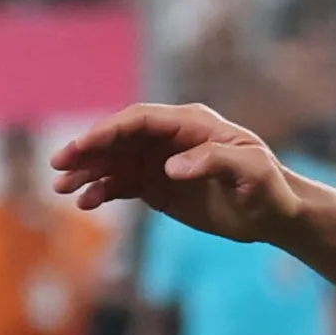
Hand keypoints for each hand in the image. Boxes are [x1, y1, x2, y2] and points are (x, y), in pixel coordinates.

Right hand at [53, 102, 305, 242]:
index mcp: (190, 124)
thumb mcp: (251, 171)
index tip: (83, 147)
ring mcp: (161, 161)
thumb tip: (171, 166)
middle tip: (59, 166)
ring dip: (87, 172)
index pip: (139, 120)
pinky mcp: (158, 186)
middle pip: (119, 138)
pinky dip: (102, 191)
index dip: (109, 130)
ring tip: (62, 189)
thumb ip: (214, 162)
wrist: (275, 214)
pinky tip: (86, 202)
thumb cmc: (269, 187)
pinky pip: (122, 184)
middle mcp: (170, 139)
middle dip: (87, 150)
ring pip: (114, 161)